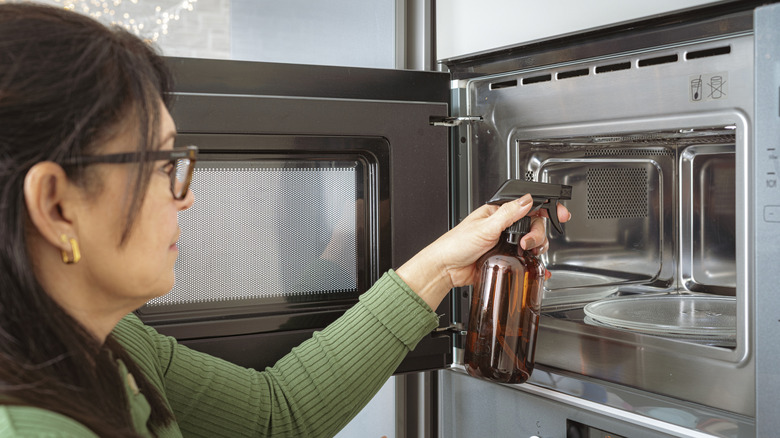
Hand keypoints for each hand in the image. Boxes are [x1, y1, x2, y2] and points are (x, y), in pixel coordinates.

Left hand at [396, 194, 570, 309]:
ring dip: (537, 247)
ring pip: (533, 243)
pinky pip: (526, 260)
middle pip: (534, 226)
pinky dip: (535, 264)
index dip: (546, 209)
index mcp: (497, 213)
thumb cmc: (455, 244)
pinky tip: (539, 268)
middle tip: (528, 243)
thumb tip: (526, 200)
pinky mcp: (505, 260)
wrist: (445, 269)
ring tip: (528, 252)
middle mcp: (503, 227)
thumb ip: (507, 214)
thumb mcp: (484, 227)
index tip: (561, 213)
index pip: (527, 207)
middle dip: (538, 234)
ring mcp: (505, 244)